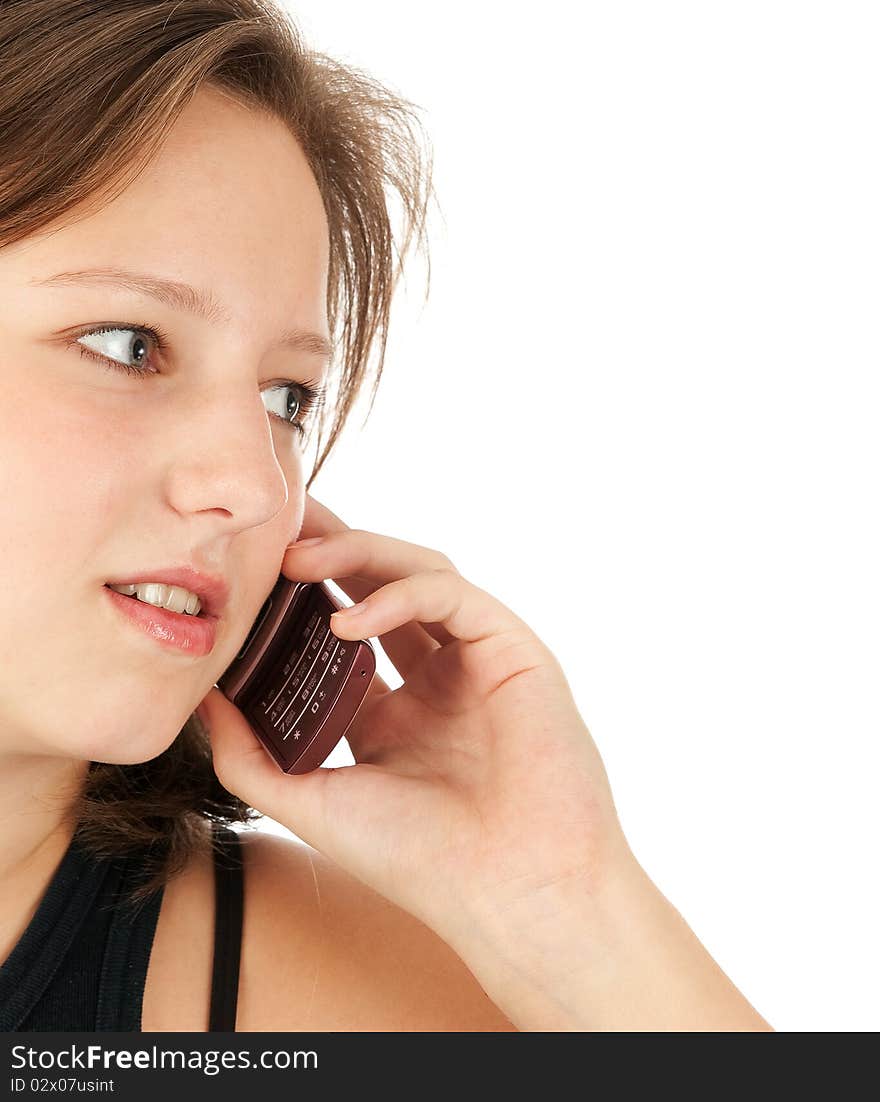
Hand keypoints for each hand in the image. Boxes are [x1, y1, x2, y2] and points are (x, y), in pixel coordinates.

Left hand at [199, 494, 630, 953]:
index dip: (300, 593)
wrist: (510, 893)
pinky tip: (346, 618)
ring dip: (358, 554)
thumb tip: (199, 701)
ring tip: (297, 559)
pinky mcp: (512, 648)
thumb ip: (252, 755)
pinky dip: (399, 595)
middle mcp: (437, 675)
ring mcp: (477, 657)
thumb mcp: (314, 802)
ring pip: (418, 572)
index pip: (343, 626)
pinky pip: (451, 596)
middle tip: (279, 523)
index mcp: (394, 710)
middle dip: (329, 546)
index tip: (253, 566)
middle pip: (380, 583)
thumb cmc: (422, 860)